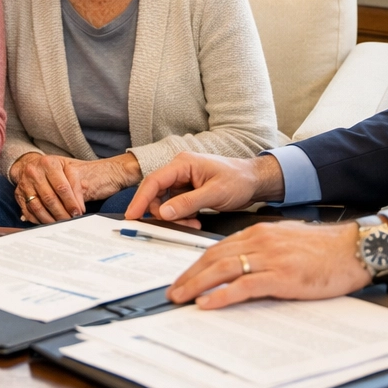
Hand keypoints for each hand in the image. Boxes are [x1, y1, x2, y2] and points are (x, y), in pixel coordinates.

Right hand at [11, 153, 87, 222]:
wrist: (29, 163)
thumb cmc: (51, 167)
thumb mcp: (66, 168)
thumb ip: (76, 184)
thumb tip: (79, 205)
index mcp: (48, 163)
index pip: (62, 187)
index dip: (71, 202)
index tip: (78, 211)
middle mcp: (34, 173)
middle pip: (50, 199)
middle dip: (62, 213)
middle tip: (71, 219)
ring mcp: (24, 185)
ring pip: (38, 208)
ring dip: (52, 219)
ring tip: (62, 222)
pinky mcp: (18, 196)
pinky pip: (29, 213)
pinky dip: (40, 220)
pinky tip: (50, 222)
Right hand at [125, 151, 284, 222]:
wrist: (256, 181)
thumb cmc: (239, 180)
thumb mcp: (215, 193)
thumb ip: (188, 203)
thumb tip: (163, 212)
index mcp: (183, 163)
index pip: (154, 181)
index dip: (140, 199)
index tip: (132, 216)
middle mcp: (179, 170)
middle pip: (156, 193)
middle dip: (162, 212)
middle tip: (179, 224)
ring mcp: (183, 181)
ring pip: (164, 202)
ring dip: (173, 216)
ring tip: (192, 223)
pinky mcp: (187, 191)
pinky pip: (174, 206)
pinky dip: (180, 216)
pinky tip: (194, 220)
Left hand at [166, 220, 371, 308]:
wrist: (354, 249)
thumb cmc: (325, 250)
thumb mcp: (287, 243)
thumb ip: (264, 251)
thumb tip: (244, 268)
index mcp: (260, 233)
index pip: (218, 247)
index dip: (196, 264)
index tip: (183, 277)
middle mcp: (260, 242)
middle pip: (213, 257)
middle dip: (189, 275)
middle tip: (173, 291)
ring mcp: (270, 258)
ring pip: (223, 269)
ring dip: (197, 285)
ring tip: (180, 298)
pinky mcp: (281, 276)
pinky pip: (244, 286)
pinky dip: (222, 295)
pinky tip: (208, 303)